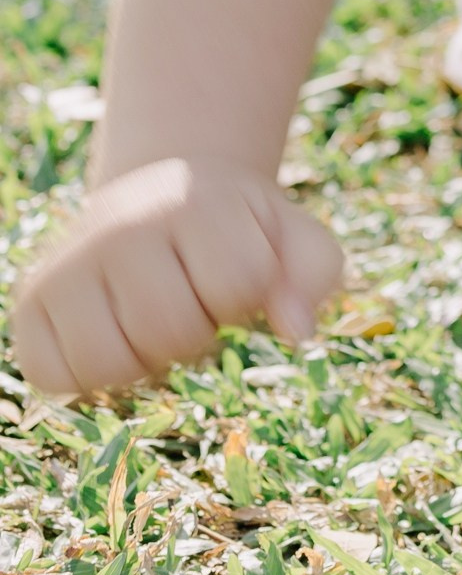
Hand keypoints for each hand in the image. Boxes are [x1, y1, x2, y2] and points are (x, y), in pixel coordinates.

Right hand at [10, 158, 344, 397]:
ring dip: (145, 362)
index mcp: (192, 200)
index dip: (247, 296)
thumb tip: (297, 331)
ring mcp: (66, 265)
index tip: (234, 274)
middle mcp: (119, 227)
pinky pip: (56, 376)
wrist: (160, 197)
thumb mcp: (290, 232)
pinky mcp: (32, 304)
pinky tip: (114, 338)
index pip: (239, 283)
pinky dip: (91, 377)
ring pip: (109, 364)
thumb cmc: (236, 229)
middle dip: (198, 332)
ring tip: (152, 321)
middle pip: (171, 331)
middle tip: (191, 299)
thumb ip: (316, 272)